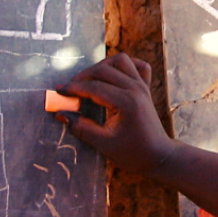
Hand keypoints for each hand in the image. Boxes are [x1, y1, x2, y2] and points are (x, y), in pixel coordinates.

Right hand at [58, 53, 177, 176]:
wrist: (158, 156)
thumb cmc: (132, 153)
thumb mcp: (104, 144)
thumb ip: (81, 127)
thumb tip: (61, 114)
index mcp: (126, 102)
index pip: (94, 87)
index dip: (74, 88)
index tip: (59, 92)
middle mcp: (135, 89)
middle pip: (104, 70)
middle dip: (83, 77)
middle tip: (69, 90)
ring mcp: (142, 86)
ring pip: (120, 60)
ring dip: (101, 66)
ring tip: (88, 80)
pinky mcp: (146, 87)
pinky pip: (138, 65)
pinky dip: (124, 66)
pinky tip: (113, 75)